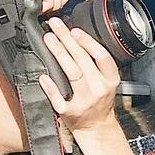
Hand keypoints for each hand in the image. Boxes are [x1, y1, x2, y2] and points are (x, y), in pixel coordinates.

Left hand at [37, 18, 121, 135]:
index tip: (75, 30)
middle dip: (68, 40)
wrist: (96, 127)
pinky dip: (50, 86)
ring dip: (59, 54)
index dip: (88, 42)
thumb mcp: (108, 82)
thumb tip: (78, 41)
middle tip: (55, 26)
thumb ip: (98, 65)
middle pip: (83, 60)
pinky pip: (58, 97)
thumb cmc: (100, 101)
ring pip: (71, 74)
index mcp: (111, 80)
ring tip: (49, 39)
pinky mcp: (70, 112)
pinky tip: (43, 76)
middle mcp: (99, 89)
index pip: (102, 57)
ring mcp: (84, 101)